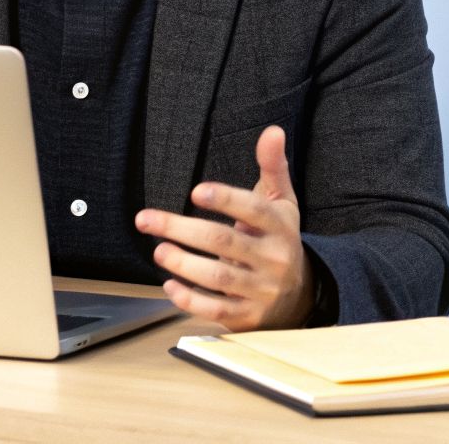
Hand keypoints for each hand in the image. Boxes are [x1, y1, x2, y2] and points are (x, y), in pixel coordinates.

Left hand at [134, 125, 312, 330]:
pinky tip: (169, 286)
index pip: (255, 210)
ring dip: (184, 264)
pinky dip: (191, 300)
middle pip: (226, 243)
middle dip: (183, 230)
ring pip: (219, 278)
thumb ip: (273, 167)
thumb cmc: (279, 239)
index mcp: (280, 226)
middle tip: (147, 220)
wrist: (300, 294)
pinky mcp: (248, 316)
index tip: (196, 191)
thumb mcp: (281, 202)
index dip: (226, 200)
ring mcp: (261, 290)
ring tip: (159, 250)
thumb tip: (272, 131)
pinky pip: (217, 310)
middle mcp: (273, 258)